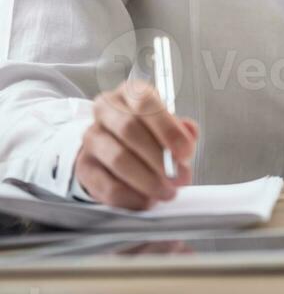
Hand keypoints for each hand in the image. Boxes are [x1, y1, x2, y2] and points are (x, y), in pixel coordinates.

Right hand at [73, 79, 198, 209]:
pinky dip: (132, 197)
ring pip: (119, 159)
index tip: (185, 152)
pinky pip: (107, 185)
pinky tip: (147, 200)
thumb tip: (189, 135)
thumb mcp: (166, 124)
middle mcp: (106, 110)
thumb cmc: (146, 132)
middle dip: (159, 158)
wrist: (112, 147)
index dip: (168, 129)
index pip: (145, 102)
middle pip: (130, 130)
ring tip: (167, 191)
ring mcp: (91, 137)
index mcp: (129, 93)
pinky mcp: (84, 166)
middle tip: (179, 177)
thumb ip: (181, 129)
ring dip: (147, 180)